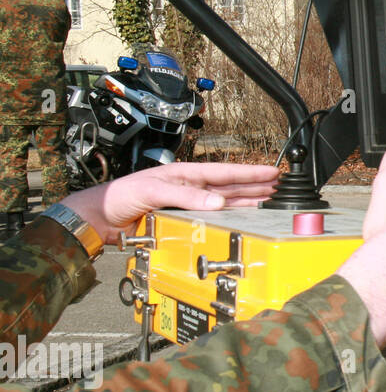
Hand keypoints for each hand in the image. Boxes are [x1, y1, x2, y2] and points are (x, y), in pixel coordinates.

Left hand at [61, 163, 281, 242]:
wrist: (101, 220)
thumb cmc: (120, 196)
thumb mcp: (153, 190)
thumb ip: (186, 196)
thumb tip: (217, 202)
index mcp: (186, 175)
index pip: (225, 172)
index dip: (250, 172)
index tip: (272, 171)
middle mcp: (191, 189)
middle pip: (231, 186)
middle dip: (256, 185)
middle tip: (279, 185)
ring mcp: (188, 205)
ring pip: (227, 201)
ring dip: (248, 200)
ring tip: (269, 199)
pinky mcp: (183, 220)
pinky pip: (214, 217)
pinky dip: (232, 216)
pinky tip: (244, 217)